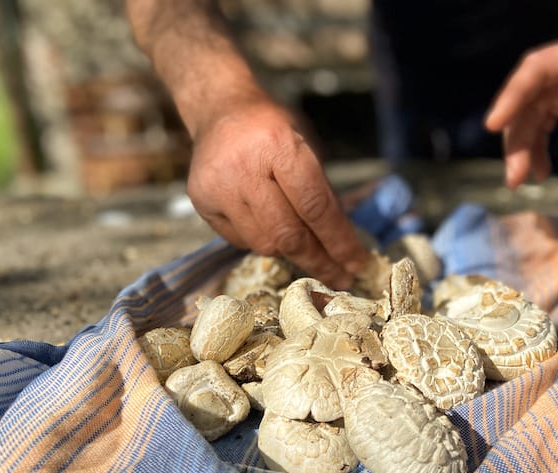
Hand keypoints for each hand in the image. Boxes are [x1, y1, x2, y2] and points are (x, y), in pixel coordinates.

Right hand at [186, 97, 367, 288]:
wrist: (220, 109)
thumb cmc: (273, 130)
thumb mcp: (306, 146)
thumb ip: (321, 192)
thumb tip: (342, 244)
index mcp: (278, 146)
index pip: (315, 207)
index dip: (339, 241)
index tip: (356, 263)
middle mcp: (244, 168)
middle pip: (288, 234)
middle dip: (319, 261)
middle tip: (340, 278)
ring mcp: (218, 188)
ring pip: (264, 244)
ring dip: (291, 252)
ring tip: (307, 249)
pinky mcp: (201, 202)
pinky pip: (241, 240)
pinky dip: (263, 240)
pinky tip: (269, 225)